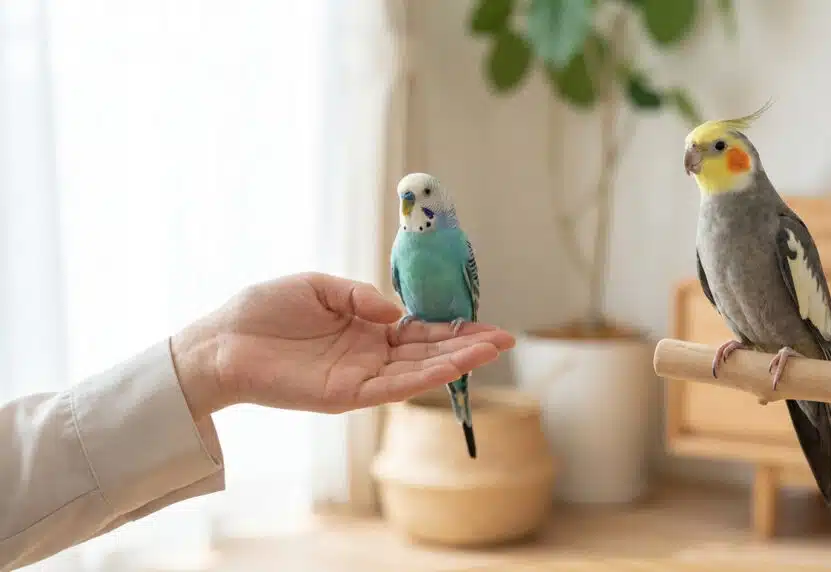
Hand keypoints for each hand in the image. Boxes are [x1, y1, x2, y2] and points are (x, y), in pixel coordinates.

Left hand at [170, 272, 514, 417]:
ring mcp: (359, 378)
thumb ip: (359, 296)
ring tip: (492, 349)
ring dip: (455, 363)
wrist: (219, 341)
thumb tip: (396, 310)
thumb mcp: (318, 287)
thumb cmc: (262, 312)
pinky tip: (452, 367)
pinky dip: (423, 379)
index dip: (452, 329)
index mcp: (364, 330)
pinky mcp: (344, 395)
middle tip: (505, 339)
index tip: (485, 324)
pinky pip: (391, 387)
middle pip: (427, 353)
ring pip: (417, 372)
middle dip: (466, 347)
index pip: (419, 332)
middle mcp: (368, 357)